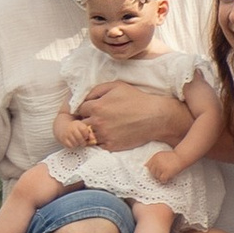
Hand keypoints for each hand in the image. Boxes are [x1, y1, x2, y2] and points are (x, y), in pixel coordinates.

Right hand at [54, 114, 96, 148]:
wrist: (61, 126)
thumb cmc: (75, 128)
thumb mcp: (82, 127)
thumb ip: (90, 133)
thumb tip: (94, 140)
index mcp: (78, 124)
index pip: (85, 131)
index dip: (86, 135)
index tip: (85, 136)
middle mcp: (72, 129)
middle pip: (80, 139)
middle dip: (83, 141)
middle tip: (82, 141)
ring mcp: (67, 134)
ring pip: (76, 143)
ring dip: (78, 144)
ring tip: (77, 141)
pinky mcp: (63, 140)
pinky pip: (71, 146)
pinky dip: (73, 145)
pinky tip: (73, 142)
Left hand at [72, 82, 189, 151]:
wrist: (154, 117)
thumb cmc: (136, 99)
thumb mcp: (115, 86)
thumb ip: (95, 90)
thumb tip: (82, 98)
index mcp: (96, 107)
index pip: (79, 109)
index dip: (84, 108)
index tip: (91, 109)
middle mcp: (97, 122)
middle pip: (80, 124)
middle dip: (85, 121)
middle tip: (95, 119)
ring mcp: (103, 136)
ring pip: (86, 136)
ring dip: (90, 132)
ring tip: (101, 128)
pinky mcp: (111, 146)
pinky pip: (97, 145)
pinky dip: (100, 141)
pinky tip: (108, 135)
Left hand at [145, 148, 184, 184]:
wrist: (181, 156)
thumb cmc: (173, 157)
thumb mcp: (161, 155)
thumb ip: (154, 160)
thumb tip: (145, 167)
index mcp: (155, 157)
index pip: (147, 166)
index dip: (151, 170)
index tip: (154, 172)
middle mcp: (156, 162)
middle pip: (151, 172)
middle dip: (156, 174)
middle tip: (162, 174)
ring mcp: (161, 167)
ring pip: (156, 177)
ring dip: (160, 177)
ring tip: (165, 176)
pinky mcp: (166, 172)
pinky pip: (162, 179)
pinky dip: (164, 180)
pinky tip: (167, 179)